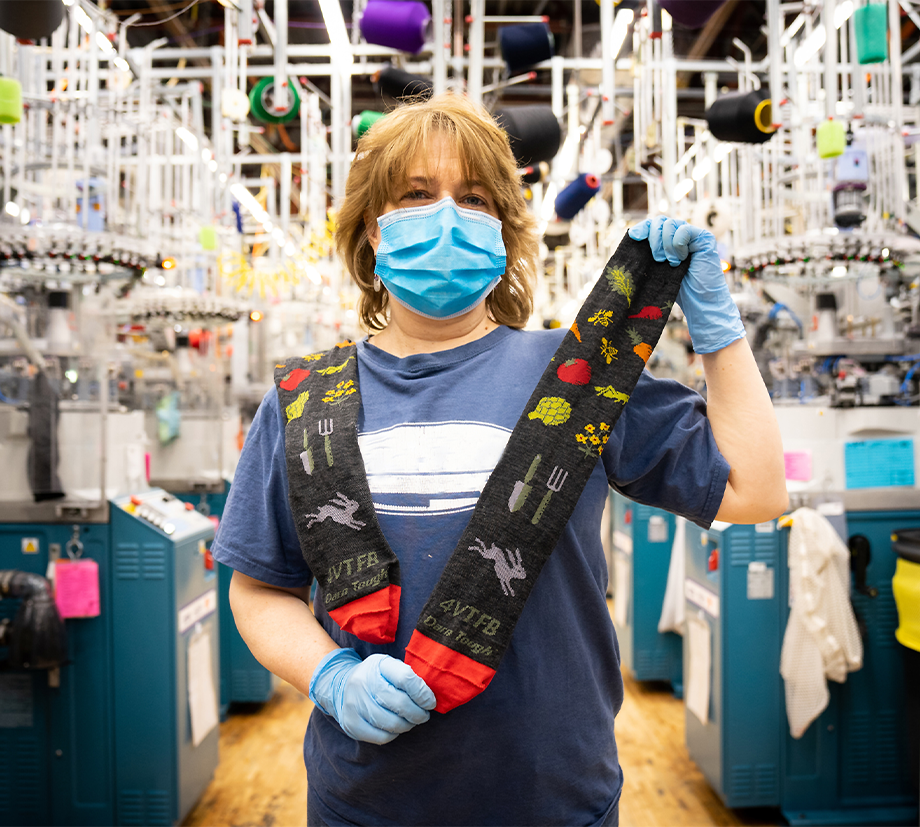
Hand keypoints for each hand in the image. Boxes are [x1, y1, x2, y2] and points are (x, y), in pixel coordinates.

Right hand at [309, 649, 436, 743]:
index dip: (423, 693)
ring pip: (392, 723)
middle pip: (400, 703)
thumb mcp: (390, 667)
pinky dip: (394, 734)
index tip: (431, 702)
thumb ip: (409, 676)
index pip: (405, 678)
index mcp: (378, 665)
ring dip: (408, 725)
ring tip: (411, 721)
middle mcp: (363, 683)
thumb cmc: (376, 677)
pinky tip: (396, 727)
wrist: (341, 685)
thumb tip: (430, 696)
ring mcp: (355, 704)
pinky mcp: (351, 724)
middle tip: (424, 715)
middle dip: (418, 713)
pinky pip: (381, 737)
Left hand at [628, 216, 745, 353]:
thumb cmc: (677, 290)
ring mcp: (692, 235)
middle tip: (657, 259)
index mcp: (667, 241)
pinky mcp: (704, 237)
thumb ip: (647, 255)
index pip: (652, 225)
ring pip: (671, 223)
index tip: (634, 237)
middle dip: (654, 238)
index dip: (642, 227)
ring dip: (666, 244)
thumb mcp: (656, 271)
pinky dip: (678, 244)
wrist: (699, 302)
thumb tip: (630, 241)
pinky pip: (684, 230)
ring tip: (671, 262)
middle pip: (660, 221)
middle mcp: (680, 235)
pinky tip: (682, 258)